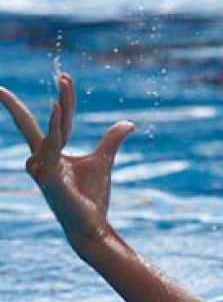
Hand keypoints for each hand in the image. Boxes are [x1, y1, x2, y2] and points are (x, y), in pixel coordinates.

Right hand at [0, 73, 135, 247]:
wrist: (92, 225)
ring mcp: (43, 171)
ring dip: (56, 116)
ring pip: (46, 138)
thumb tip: (128, 122)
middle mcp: (41, 160)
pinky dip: (54, 133)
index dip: (63, 99)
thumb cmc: (91, 196)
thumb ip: (111, 140)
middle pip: (28, 127)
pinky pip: (50, 152)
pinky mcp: (51, 181)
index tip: (65, 76)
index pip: (56, 121)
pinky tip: (57, 113)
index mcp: (51, 153)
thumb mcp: (103, 161)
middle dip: (14, 106)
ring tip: (63, 91)